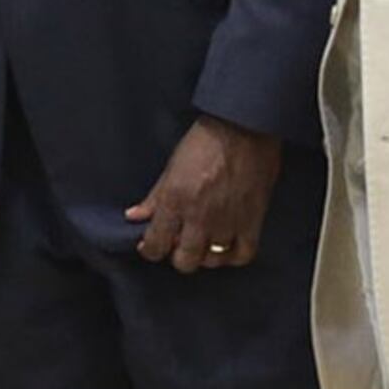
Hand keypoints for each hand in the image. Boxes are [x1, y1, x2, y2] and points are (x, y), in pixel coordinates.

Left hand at [126, 115, 278, 271]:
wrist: (244, 127)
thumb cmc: (206, 140)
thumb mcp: (172, 166)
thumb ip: (154, 197)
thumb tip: (135, 216)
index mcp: (175, 201)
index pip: (155, 245)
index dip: (150, 250)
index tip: (151, 245)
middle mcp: (200, 217)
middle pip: (185, 261)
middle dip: (178, 256)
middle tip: (179, 243)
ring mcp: (228, 221)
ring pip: (212, 260)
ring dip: (205, 255)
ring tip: (204, 242)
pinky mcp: (253, 220)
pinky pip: (242, 254)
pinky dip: (233, 255)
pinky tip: (227, 246)